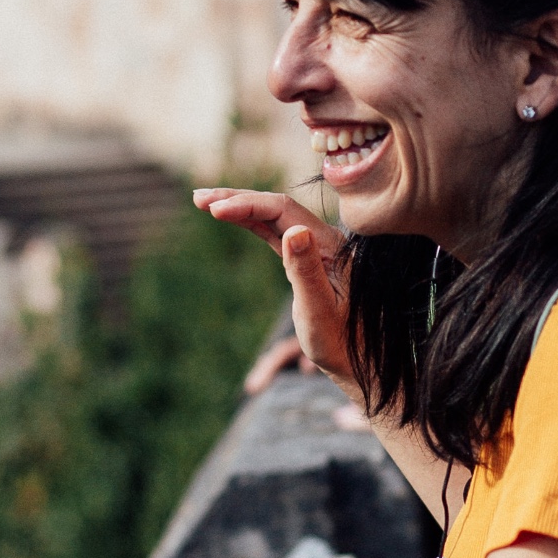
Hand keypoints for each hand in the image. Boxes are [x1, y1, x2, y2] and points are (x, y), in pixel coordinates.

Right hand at [194, 189, 357, 394]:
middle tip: (199, 198)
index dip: (248, 205)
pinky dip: (251, 223)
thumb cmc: (340, 342)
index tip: (215, 210)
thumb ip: (306, 271)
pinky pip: (275, 233)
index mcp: (330, 246)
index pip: (284, 212)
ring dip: (240, 207)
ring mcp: (315, 248)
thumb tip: (294, 231)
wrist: (358, 359)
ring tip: (204, 203)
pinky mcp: (306, 259)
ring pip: (273, 217)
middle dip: (237, 199)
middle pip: (276, 207)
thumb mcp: (319, 311)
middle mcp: (324, 240)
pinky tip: (231, 217)